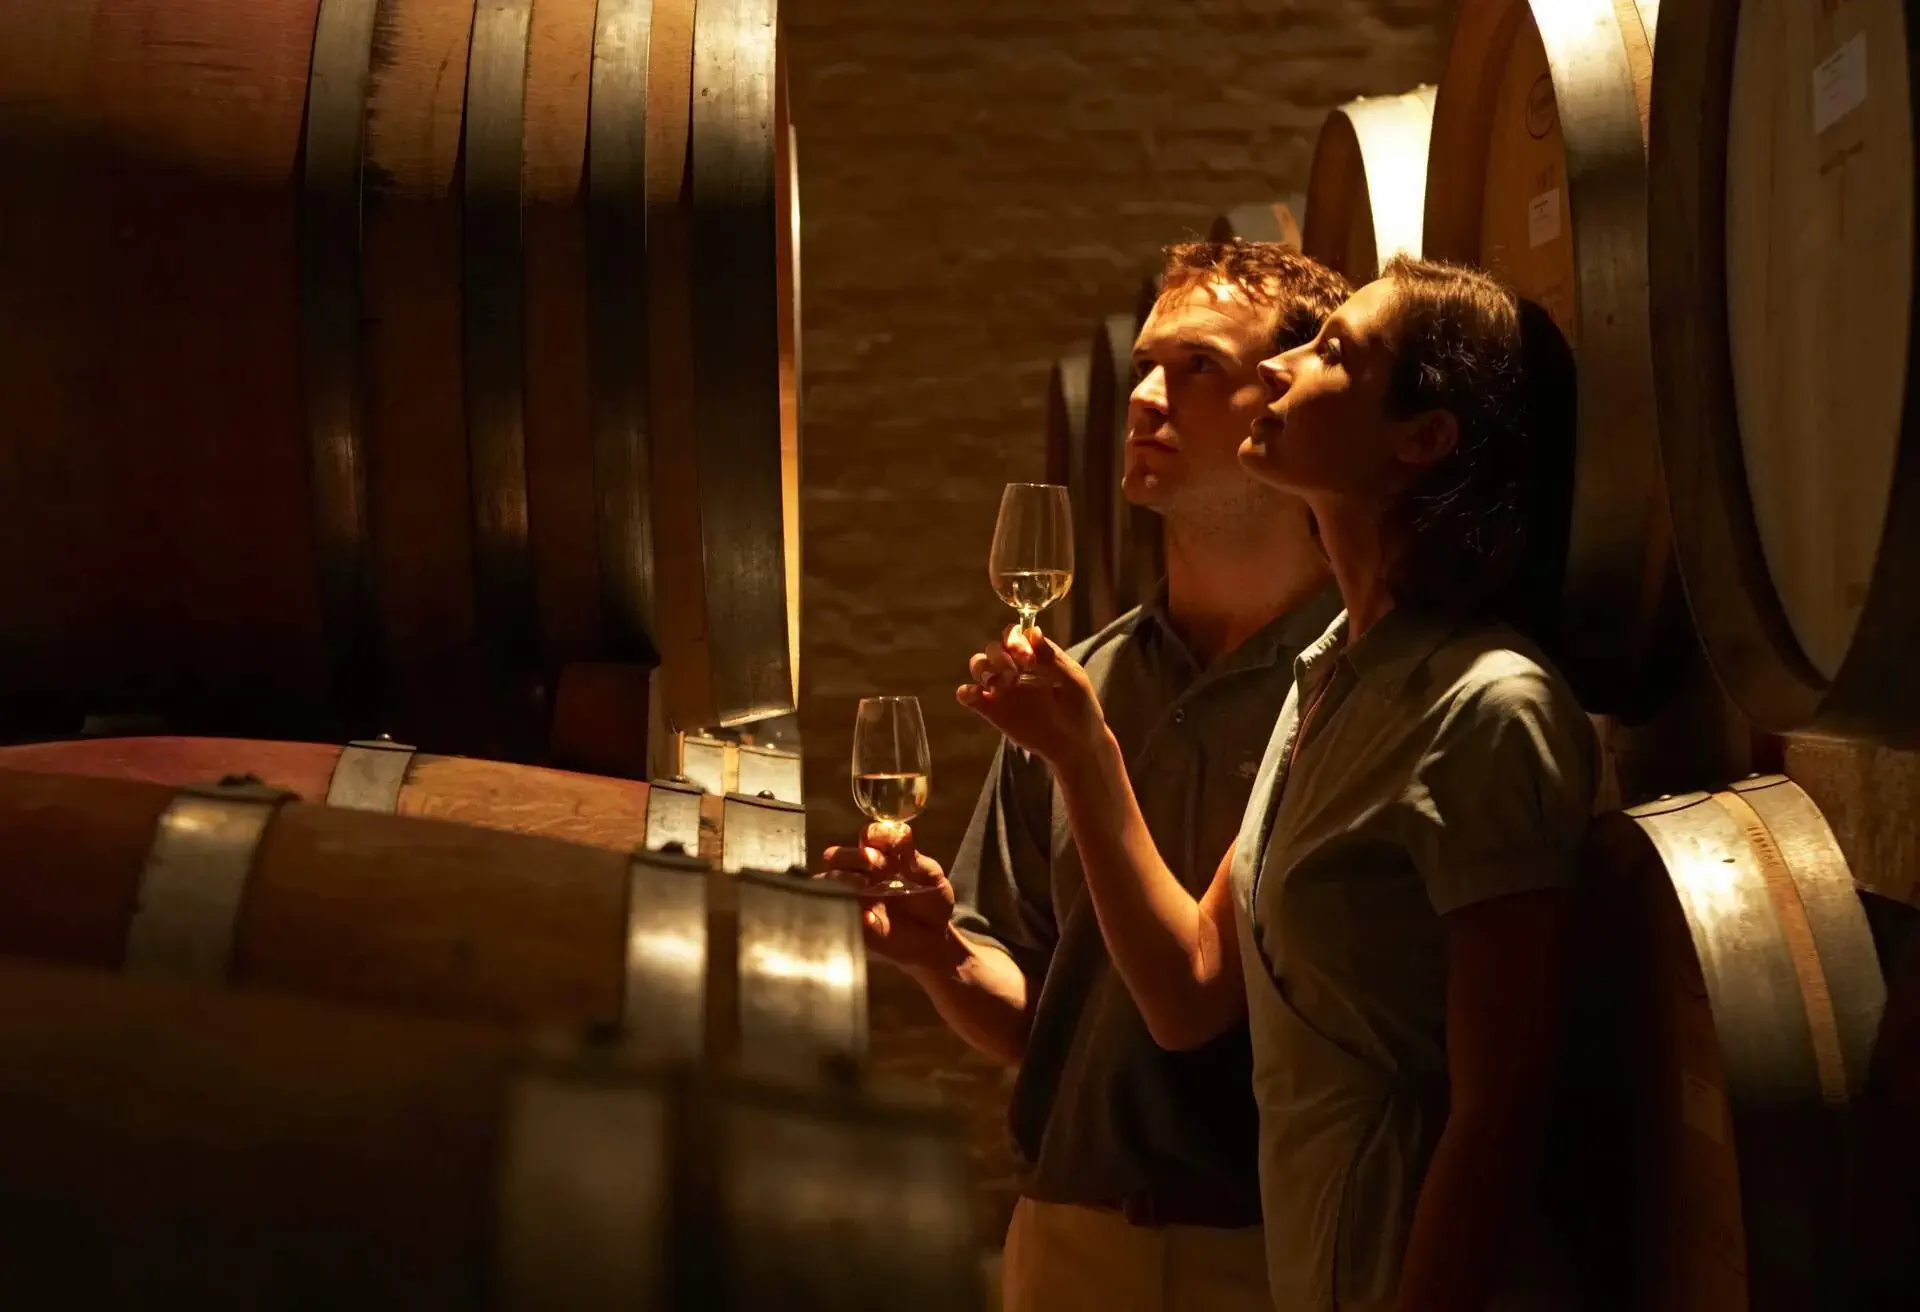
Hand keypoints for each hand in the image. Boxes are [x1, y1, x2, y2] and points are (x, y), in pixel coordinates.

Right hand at [817, 821, 960, 970]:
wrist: (934, 936)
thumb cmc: (930, 899)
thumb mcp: (931, 876)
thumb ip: (916, 858)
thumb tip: (902, 835)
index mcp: (880, 856)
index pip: (866, 836)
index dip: (874, 834)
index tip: (891, 842)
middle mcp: (860, 873)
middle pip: (836, 856)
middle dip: (852, 856)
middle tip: (871, 862)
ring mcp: (853, 897)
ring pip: (827, 882)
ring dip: (843, 878)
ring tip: (865, 885)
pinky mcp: (853, 922)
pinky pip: (838, 915)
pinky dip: (852, 912)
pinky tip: (868, 916)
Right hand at [957, 623, 1106, 772]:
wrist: (1074, 746)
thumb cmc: (1080, 710)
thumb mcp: (1073, 681)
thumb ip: (1051, 657)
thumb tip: (1034, 631)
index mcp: (1035, 656)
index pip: (1016, 635)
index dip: (1016, 640)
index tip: (1029, 659)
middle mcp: (1015, 668)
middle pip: (994, 648)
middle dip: (1000, 655)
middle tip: (1015, 672)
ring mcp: (1002, 689)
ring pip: (979, 666)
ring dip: (983, 668)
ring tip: (1002, 683)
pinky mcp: (992, 710)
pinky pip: (969, 695)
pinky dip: (966, 692)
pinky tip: (978, 695)